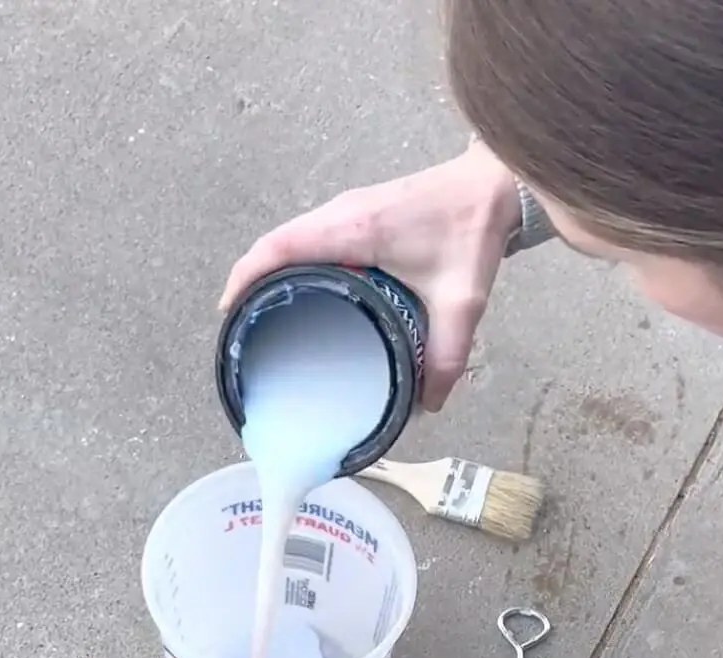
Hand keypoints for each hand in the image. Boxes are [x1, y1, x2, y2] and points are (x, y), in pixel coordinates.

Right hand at [219, 147, 521, 411]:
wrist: (492, 186)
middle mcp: (342, 213)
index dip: (247, 275)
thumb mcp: (462, 303)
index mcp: (355, 229)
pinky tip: (298, 292)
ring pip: (290, 238)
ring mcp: (347, 209)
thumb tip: (427, 406)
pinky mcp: (356, 213)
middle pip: (275, 243)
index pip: (281, 246)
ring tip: (260, 312)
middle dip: (249, 280)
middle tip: (241, 325)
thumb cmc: (473, 231)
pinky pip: (309, 236)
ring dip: (269, 270)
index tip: (229, 310)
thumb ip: (446, 358)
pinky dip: (291, 261)